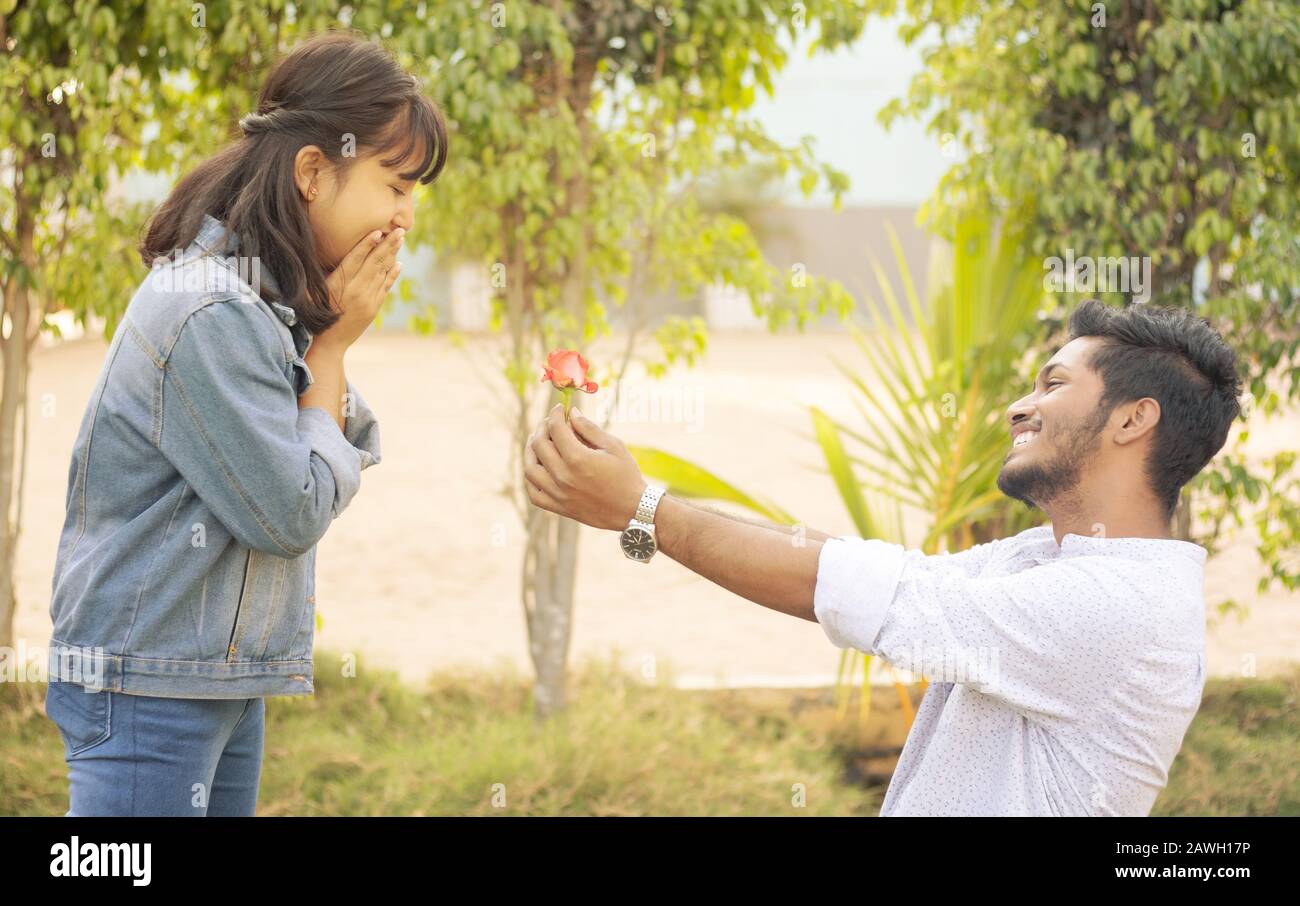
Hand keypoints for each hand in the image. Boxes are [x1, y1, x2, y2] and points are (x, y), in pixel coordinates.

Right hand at [315, 227, 404, 350]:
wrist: (329, 343)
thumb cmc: (316, 313)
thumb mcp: (316, 292)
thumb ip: (328, 273)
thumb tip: (334, 253)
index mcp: (339, 284)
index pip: (355, 258)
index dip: (367, 244)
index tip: (378, 231)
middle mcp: (355, 290)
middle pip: (374, 262)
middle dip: (388, 244)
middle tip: (399, 230)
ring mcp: (367, 300)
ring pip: (382, 272)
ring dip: (392, 254)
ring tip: (400, 240)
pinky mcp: (374, 308)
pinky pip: (386, 287)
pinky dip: (392, 274)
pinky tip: (398, 262)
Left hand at [524, 404, 646, 530]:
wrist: (632, 510)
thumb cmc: (626, 475)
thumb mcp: (613, 446)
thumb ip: (590, 428)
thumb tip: (572, 413)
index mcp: (578, 458)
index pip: (556, 428)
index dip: (555, 414)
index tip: (559, 409)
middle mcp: (563, 476)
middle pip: (539, 445)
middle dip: (542, 428)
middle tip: (549, 423)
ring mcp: (558, 493)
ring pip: (529, 469)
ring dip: (530, 451)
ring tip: (537, 442)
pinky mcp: (559, 507)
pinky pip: (534, 493)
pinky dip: (530, 479)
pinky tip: (537, 468)